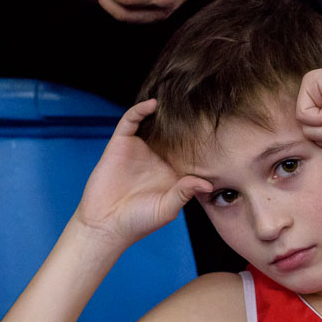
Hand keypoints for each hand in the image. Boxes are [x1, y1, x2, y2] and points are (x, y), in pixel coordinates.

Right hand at [74, 99, 211, 248]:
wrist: (105, 225)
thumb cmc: (138, 222)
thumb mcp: (167, 208)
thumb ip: (185, 193)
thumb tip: (208, 184)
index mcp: (171, 172)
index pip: (189, 150)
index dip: (200, 140)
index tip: (216, 128)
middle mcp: (156, 158)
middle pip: (173, 132)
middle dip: (184, 119)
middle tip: (200, 102)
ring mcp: (138, 149)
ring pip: (152, 123)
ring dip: (162, 111)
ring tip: (177, 97)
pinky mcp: (120, 144)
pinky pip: (130, 121)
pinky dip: (140, 110)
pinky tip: (153, 104)